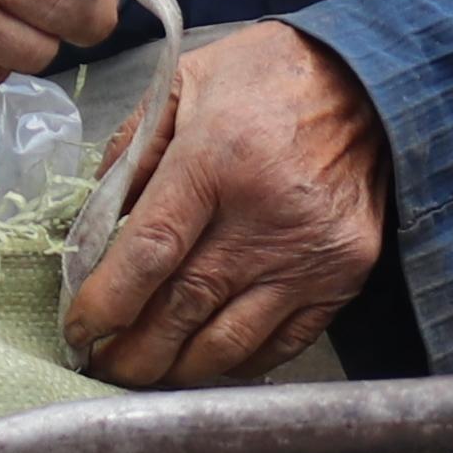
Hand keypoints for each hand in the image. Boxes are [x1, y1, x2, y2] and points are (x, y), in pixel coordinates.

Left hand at [65, 29, 388, 386]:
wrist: (375, 82)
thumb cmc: (270, 79)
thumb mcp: (186, 84)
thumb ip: (133, 150)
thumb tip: (97, 225)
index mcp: (217, 159)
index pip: (149, 253)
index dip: (105, 303)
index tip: (77, 329)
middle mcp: (265, 216)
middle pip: (183, 310)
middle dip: (132, 353)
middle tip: (99, 367)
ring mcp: (310, 254)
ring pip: (229, 342)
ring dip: (177, 370)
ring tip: (143, 374)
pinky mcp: (344, 276)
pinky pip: (281, 344)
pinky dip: (236, 363)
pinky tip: (204, 361)